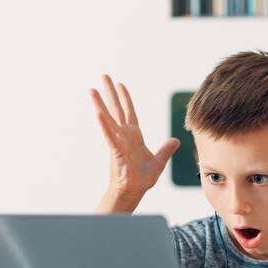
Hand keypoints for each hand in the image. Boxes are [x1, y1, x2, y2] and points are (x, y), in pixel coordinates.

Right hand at [90, 75, 179, 200]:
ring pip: (108, 118)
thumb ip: (166, 149)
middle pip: (117, 109)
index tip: (120, 85)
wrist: (133, 191)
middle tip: (104, 76)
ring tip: (92, 89)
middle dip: (111, 92)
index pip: (130, 112)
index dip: (126, 98)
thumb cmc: (142, 179)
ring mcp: (118, 141)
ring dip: (100, 104)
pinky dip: (104, 124)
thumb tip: (175, 140)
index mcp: (134, 136)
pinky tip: (97, 112)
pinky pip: (109, 135)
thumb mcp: (158, 161)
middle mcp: (124, 135)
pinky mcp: (115, 149)